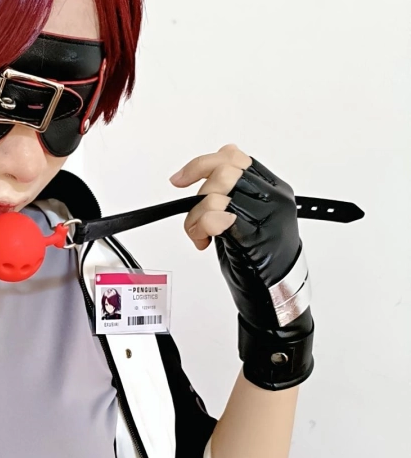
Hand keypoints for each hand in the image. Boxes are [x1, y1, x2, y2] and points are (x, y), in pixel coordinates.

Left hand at [169, 144, 312, 389]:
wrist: (276, 299)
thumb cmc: (261, 265)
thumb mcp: (246, 221)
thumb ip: (231, 195)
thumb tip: (207, 174)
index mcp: (274, 190)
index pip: (236, 158)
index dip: (202, 164)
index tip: (181, 179)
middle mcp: (274, 199)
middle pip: (225, 171)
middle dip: (197, 193)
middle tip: (193, 216)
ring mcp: (267, 217)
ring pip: (216, 194)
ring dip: (195, 217)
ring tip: (200, 236)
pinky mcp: (255, 237)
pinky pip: (218, 216)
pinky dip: (202, 226)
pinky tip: (204, 241)